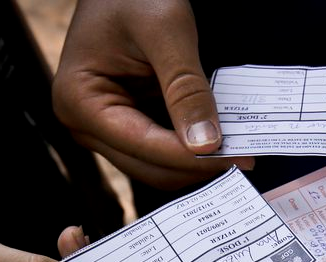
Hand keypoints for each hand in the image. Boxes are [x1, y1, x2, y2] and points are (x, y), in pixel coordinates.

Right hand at [52, 0, 253, 188]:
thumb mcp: (166, 31)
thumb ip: (186, 88)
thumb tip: (207, 143)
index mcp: (79, 100)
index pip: (143, 146)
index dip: (192, 157)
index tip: (239, 155)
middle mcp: (84, 122)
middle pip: (148, 166)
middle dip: (196, 163)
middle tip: (246, 153)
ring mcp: (103, 126)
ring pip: (157, 165)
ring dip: (195, 160)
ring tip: (238, 147)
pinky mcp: (125, 123)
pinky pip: (160, 148)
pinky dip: (190, 146)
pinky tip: (220, 136)